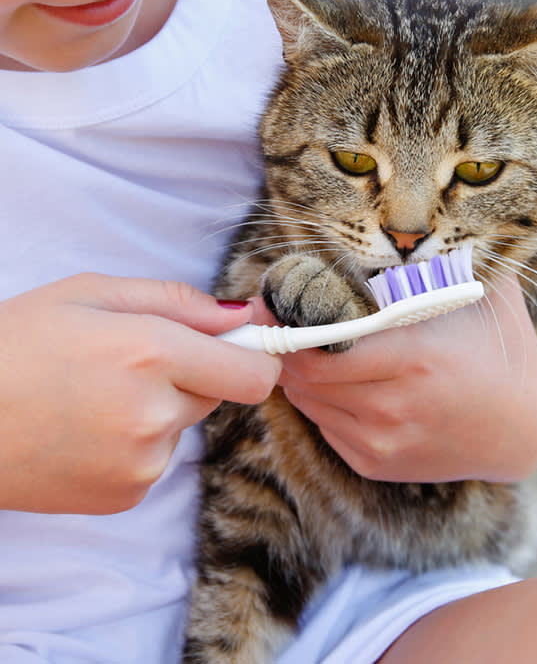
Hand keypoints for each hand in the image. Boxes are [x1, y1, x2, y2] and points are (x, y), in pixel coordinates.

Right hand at [0, 274, 280, 513]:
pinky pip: (159, 457)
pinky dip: (138, 442)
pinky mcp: (126, 494)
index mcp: (150, 353)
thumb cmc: (14, 344)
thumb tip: (240, 315)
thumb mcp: (91, 294)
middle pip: (221, 393)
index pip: (253, 372)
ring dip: (161, 407)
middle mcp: (153, 414)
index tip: (251, 345)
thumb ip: (177, 301)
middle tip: (138, 361)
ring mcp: (141, 462)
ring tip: (99, 397)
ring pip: (185, 424)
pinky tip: (89, 429)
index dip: (260, 356)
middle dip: (195, 373)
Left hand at [267, 274, 536, 483]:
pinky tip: (338, 382)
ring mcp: (383, 442)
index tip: (273, 305)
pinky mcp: (377, 465)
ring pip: (309, 404)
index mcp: (415, 358)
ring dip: (300, 375)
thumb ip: (441, 260)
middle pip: (305, 378)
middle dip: (287, 349)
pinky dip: (320, 402)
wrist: (526, 428)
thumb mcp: (480, 294)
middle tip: (282, 323)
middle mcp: (393, 407)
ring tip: (310, 349)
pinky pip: (325, 427)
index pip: (320, 351)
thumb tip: (397, 225)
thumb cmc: (501, 350)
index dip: (287, 327)